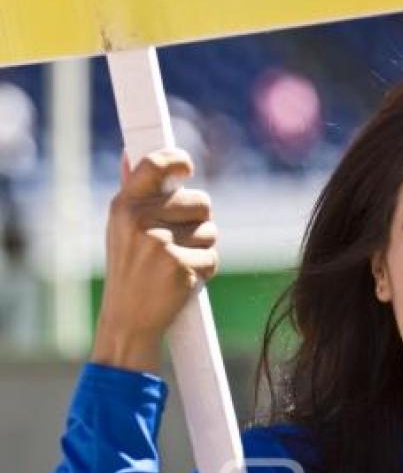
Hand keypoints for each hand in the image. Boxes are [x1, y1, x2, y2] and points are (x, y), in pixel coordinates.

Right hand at [92, 148, 218, 371]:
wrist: (127, 320)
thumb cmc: (128, 271)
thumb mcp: (120, 229)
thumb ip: (133, 192)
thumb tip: (130, 152)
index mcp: (124, 206)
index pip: (154, 165)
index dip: (176, 160)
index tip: (186, 166)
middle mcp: (141, 221)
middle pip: (200, 201)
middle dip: (199, 219)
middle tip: (181, 238)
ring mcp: (162, 245)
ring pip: (210, 230)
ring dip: (202, 246)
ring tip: (177, 262)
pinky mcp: (181, 268)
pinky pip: (212, 257)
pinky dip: (205, 269)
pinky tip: (184, 279)